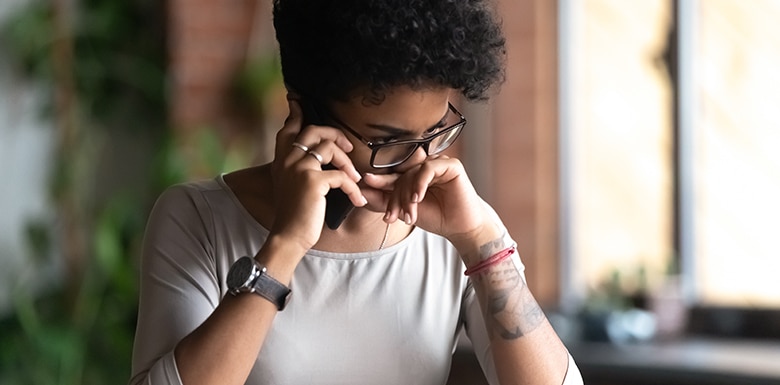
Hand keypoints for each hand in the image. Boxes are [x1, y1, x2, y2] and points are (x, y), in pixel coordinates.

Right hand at [269, 96, 366, 253]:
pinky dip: (353, 189)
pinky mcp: (314, 181)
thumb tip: (315, 157)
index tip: (298, 100)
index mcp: (282, 161)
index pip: (288, 130)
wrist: (289, 236)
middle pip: (313, 131)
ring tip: (354, 179)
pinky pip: (341, 176)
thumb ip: (297, 168)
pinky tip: (357, 200)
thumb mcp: (290, 186)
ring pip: (329, 148)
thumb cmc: (295, 214)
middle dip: (335, 134)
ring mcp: (300, 169)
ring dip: (347, 163)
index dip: (296, 114)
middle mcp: (288, 160)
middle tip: (348, 148)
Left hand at [361, 155, 501, 249]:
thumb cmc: (436, 217)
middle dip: (394, 197)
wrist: (460, 228)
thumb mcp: (405, 210)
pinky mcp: (451, 165)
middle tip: (391, 216)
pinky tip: (418, 198)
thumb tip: (362, 191)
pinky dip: (420, 183)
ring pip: (412, 173)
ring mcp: (438, 164)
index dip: (379, 183)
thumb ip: (385, 200)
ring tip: (408, 213)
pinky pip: (428, 168)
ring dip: (407, 195)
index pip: (393, 176)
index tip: (364, 187)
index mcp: (414, 175)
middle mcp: (424, 167)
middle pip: (400, 175)